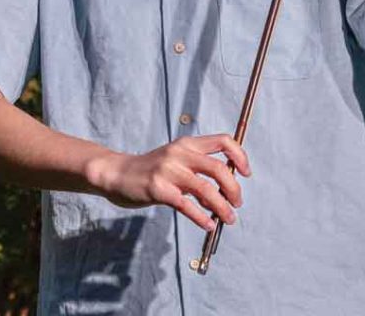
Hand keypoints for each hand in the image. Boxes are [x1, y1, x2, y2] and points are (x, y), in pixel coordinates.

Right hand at [86, 134, 250, 231]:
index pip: (223, 140)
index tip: (246, 173)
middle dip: (233, 187)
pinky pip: (186, 205)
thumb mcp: (176, 161)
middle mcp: (180, 152)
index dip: (239, 155)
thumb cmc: (151, 170)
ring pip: (206, 188)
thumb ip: (198, 170)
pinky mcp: (158, 188)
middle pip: (218, 167)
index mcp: (187, 143)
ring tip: (229, 218)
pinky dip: (201, 217)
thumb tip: (225, 191)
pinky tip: (208, 224)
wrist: (118, 173)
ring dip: (222, 206)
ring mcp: (169, 170)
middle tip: (238, 202)